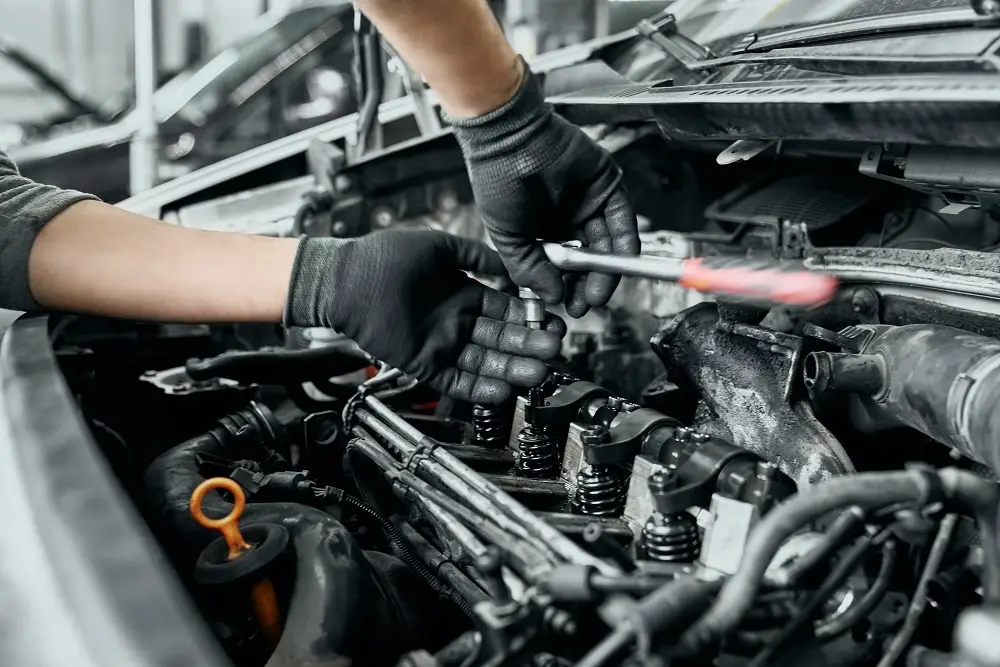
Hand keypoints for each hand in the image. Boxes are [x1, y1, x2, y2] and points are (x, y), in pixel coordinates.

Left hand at [284, 230, 564, 403]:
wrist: (345, 279)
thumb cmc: (383, 257)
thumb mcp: (438, 247)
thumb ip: (475, 257)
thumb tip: (508, 264)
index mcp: (463, 294)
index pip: (505, 310)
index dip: (529, 318)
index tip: (552, 322)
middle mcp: (455, 322)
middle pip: (500, 339)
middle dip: (528, 345)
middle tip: (554, 349)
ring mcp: (440, 344)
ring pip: (483, 362)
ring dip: (511, 369)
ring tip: (538, 372)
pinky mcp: (422, 363)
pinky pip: (454, 380)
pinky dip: (477, 388)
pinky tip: (502, 389)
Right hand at [448, 63, 639, 317]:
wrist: (509, 138)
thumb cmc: (497, 181)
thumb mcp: (507, 237)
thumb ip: (529, 270)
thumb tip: (552, 298)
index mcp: (543, 231)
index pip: (563, 268)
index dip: (567, 289)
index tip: (569, 308)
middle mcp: (568, 219)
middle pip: (589, 261)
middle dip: (588, 286)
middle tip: (586, 305)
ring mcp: (590, 204)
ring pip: (608, 246)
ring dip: (606, 273)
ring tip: (598, 293)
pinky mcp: (608, 187)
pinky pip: (623, 221)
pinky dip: (623, 246)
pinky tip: (615, 265)